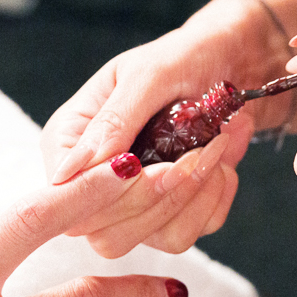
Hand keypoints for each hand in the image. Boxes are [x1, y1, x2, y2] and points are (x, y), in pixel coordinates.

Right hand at [40, 0, 294, 256]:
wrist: (234, 64)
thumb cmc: (186, 57)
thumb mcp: (149, 74)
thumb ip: (114, 120)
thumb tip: (72, 170)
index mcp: (69, 141)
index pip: (62, 197)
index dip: (98, 193)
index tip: (142, 165)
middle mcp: (93, 181)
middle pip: (102, 232)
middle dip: (157, 196)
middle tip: (199, 150)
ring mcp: (131, 206)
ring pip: (149, 239)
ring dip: (193, 197)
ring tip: (217, 147)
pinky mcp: (169, 218)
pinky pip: (186, 235)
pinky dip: (212, 201)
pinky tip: (221, 164)